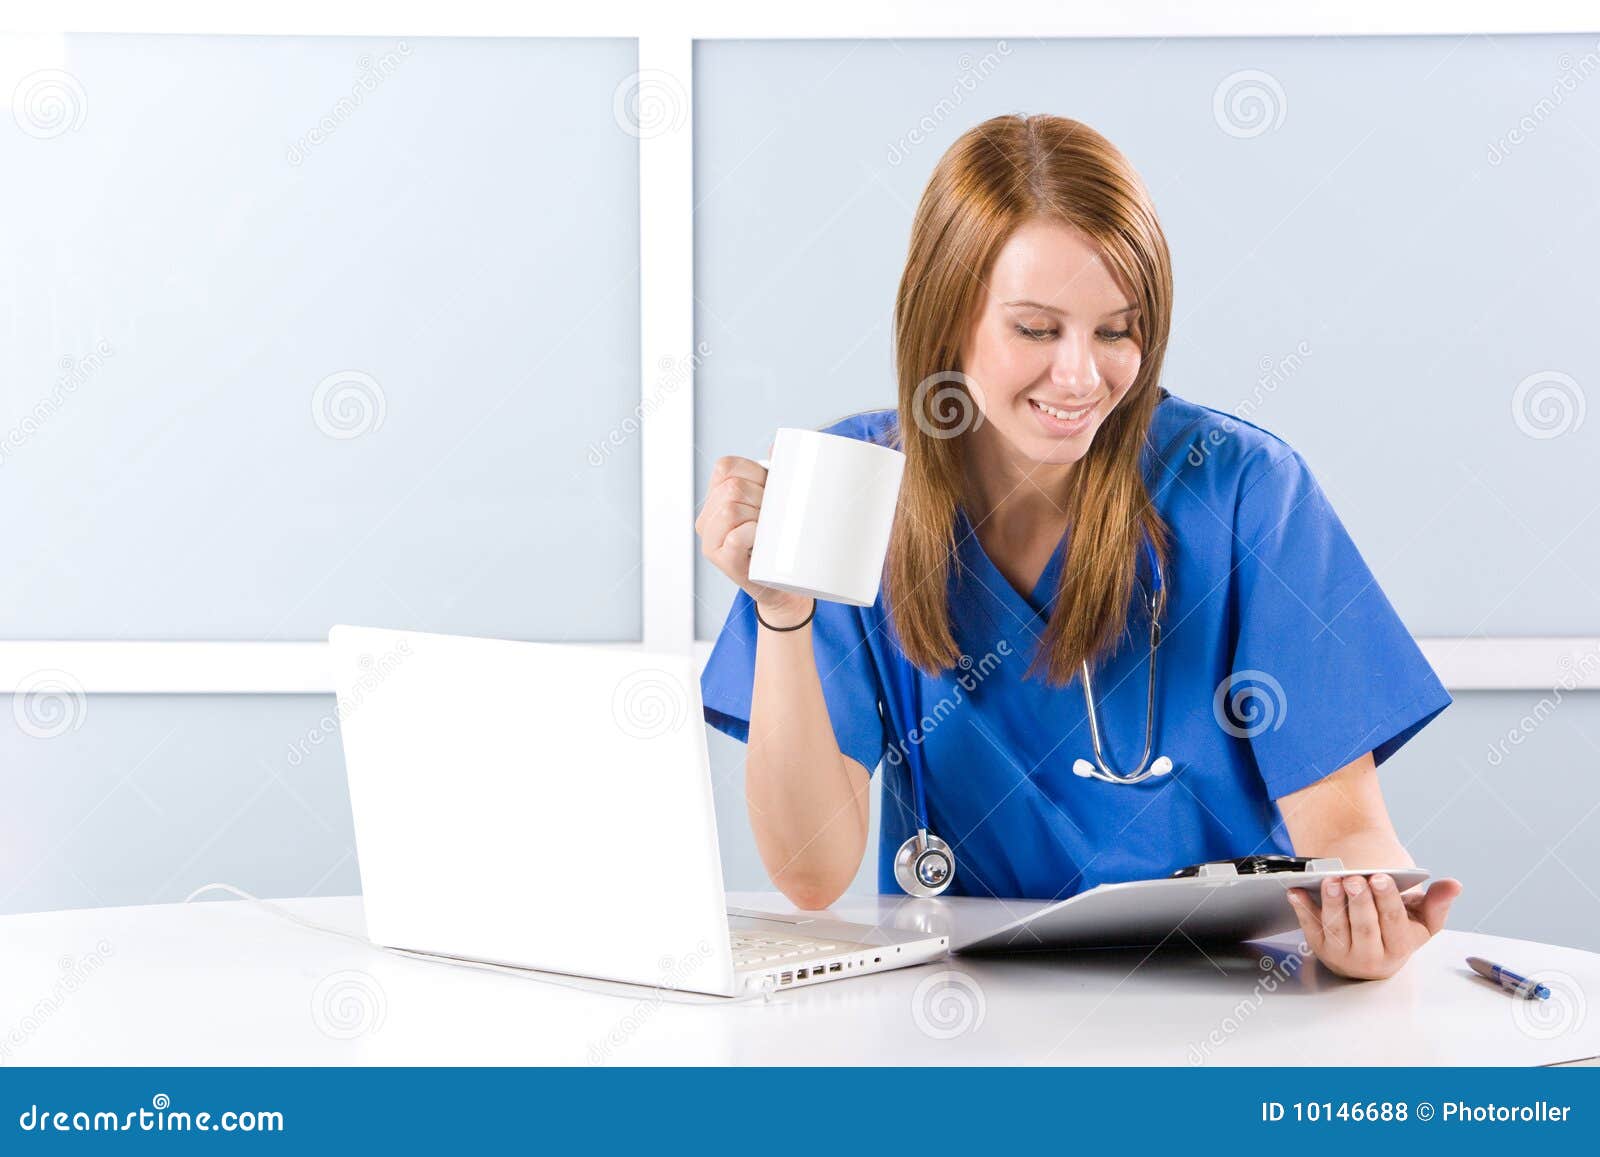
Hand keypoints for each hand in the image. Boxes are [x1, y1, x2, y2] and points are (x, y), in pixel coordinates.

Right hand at [694, 454, 812, 621]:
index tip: (772, 490)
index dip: (754, 472)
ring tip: (770, 530)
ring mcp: (712, 541)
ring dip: (759, 515)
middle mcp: (708, 518)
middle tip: (776, 516)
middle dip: (761, 496)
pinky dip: (752, 534)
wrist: (788, 585)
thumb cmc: (782, 541)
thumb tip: (779, 446)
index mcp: (717, 497)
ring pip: (730, 507)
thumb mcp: (779, 502)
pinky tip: (763, 542)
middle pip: (731, 486)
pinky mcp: (722, 561)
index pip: (726, 466)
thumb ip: (777, 473)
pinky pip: (734, 536)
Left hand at [1286, 873, 1461, 979]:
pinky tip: (1295, 891)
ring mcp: (1342, 955)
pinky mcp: (1320, 948)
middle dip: (1359, 902)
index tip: (1381, 877)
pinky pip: (1309, 928)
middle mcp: (1370, 957)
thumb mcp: (1421, 922)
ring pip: (1336, 928)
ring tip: (1330, 881)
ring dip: (1331, 904)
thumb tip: (1454, 884)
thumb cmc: (1397, 931)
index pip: (1394, 923)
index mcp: (1399, 948)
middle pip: (1364, 928)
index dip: (1386, 900)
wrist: (1371, 953)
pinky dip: (1302, 909)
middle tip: (1353, 879)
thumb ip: (1437, 903)